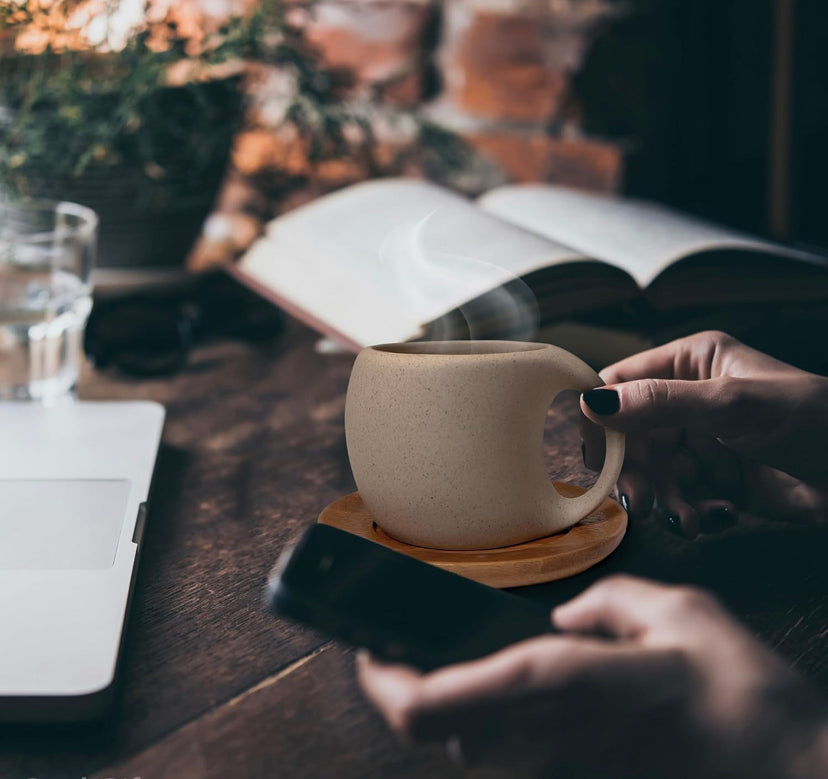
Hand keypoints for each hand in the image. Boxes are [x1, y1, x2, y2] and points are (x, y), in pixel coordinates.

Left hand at [358, 576, 827, 778]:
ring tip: (421, 658)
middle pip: (436, 735)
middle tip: (384, 649)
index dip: (387, 681)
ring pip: (463, 748)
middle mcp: (551, 737)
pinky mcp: (579, 776)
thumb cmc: (743, 700)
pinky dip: (473, 721)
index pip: (444, 701)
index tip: (365, 647)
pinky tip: (482, 686)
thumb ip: (615, 604)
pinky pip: (503, 754)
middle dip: (397, 695)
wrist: (790, 778)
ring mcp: (562, 765)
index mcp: (568, 687)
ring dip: (431, 709)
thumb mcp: (686, 615)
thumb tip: (568, 616)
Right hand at [580, 331, 827, 537]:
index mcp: (692, 362)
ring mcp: (703, 440)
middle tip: (639, 498)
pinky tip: (713, 517)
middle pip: (631, 434)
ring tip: (685, 518)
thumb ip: (658, 403)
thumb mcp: (729, 405)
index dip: (602, 415)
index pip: (622, 382)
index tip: (596, 452)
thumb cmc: (811, 420)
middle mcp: (690, 398)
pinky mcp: (716, 479)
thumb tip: (592, 403)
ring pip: (653, 470)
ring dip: (664, 497)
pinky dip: (689, 511)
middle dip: (635, 469)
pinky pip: (679, 495)